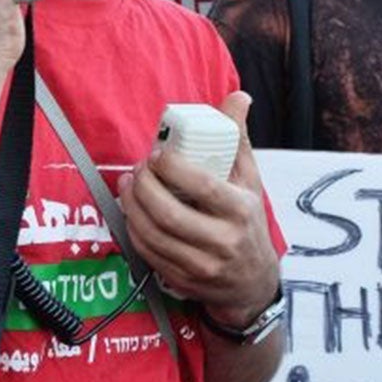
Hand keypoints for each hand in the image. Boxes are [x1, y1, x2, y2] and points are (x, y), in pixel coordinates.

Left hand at [118, 92, 279, 326]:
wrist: (253, 283)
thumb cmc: (248, 224)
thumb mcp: (250, 181)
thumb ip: (238, 139)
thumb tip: (239, 98)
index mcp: (240, 210)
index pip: (202, 186)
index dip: (172, 168)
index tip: (157, 153)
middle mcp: (223, 241)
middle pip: (170, 214)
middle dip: (144, 187)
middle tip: (136, 169)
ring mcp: (202, 265)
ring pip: (154, 236)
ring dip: (132, 208)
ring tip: (128, 186)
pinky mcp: (184, 280)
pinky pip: (150, 254)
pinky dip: (135, 230)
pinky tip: (132, 213)